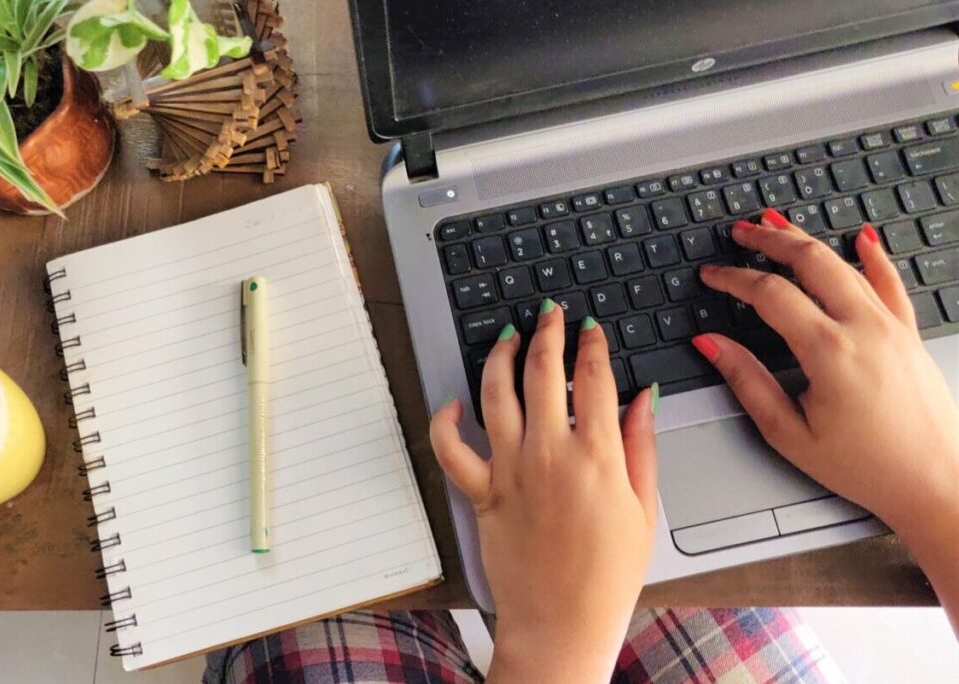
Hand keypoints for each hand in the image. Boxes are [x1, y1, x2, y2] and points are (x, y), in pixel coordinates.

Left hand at [430, 303, 658, 682]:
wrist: (562, 623)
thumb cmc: (608, 575)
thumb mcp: (644, 509)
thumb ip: (642, 447)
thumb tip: (643, 400)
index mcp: (597, 456)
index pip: (593, 378)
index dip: (592, 344)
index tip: (590, 329)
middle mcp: (550, 454)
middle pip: (542, 371)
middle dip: (546, 332)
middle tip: (548, 314)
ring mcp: (511, 470)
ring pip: (495, 394)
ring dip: (499, 356)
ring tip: (507, 336)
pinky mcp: (482, 493)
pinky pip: (452, 449)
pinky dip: (446, 422)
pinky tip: (454, 403)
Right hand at [696, 209, 958, 633]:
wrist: (937, 484)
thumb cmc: (868, 468)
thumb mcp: (790, 434)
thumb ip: (747, 381)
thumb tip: (712, 345)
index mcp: (829, 352)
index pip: (770, 294)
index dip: (733, 278)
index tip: (712, 274)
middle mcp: (865, 328)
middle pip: (810, 261)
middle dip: (770, 239)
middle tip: (742, 231)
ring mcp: (893, 326)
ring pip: (845, 263)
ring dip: (808, 239)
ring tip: (779, 224)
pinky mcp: (910, 334)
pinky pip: (890, 282)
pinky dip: (873, 256)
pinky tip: (863, 238)